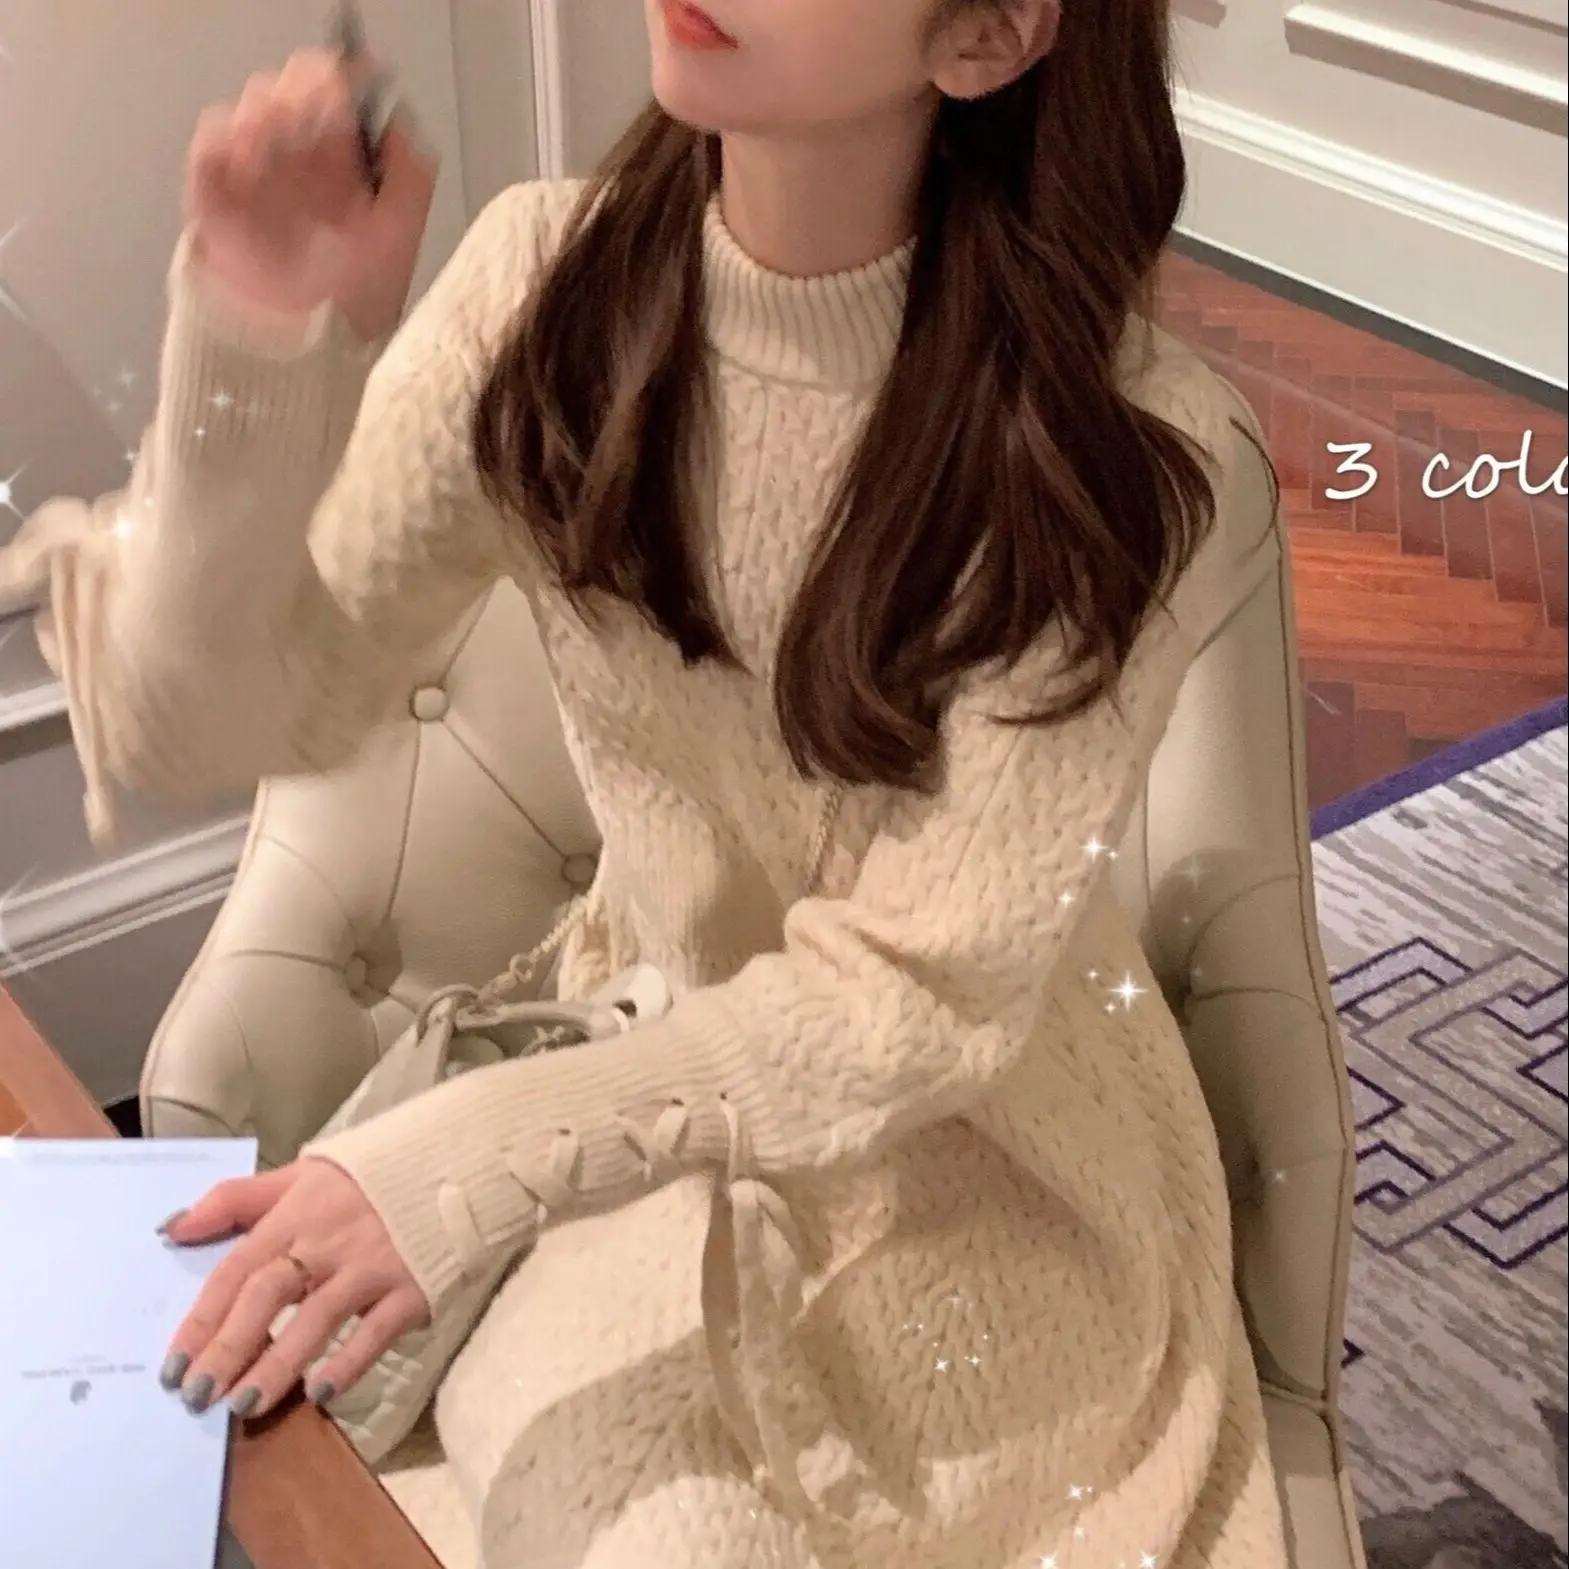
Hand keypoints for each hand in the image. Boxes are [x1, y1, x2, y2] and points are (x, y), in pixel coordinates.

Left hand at [158, 1159, 429, 1419]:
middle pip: (268, 1295)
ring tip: (245, 1406)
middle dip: (229, 1348)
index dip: (202, 1319)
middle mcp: (328, 1242)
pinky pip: (377, 1331)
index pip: (237, 1269)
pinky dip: (349, 1362)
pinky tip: (320, 1393)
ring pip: (317, 1319)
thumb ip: (236, 1199)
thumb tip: (171, 1228)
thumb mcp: (300, 1174)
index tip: (173, 1368)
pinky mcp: (411, 1288)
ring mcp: (371, 1267)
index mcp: (295, 1214)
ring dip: (278, 1365)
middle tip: (197, 1397)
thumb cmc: (366, 1177)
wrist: (452, 1161)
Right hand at [184, 48, 436, 340]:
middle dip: (300, 94)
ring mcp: (259, 176)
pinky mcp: (217, 194)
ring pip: (252, 106)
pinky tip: (250, 167)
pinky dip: (227, 141)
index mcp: (347, 169)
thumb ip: (410, 175)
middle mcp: (302, 164)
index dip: (338, 81)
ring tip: (280, 156)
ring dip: (267, 117)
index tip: (342, 88)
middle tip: (308, 123)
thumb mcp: (401, 241)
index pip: (339, 96)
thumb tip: (395, 118)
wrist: (298, 355)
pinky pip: (211, 142)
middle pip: (291, 89)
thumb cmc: (354, 307)